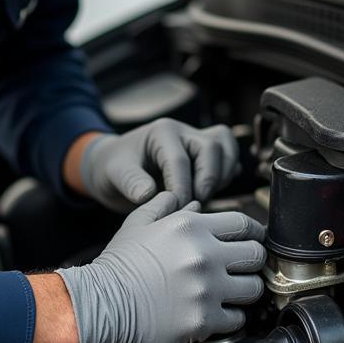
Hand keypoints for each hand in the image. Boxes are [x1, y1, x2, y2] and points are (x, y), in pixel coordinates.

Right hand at [56, 191, 265, 342]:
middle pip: (256, 254)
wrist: (101, 304)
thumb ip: (165, 207)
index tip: (251, 241)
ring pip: (253, 288)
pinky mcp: (204, 321)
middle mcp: (203, 255)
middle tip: (240, 269)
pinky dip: (231, 318)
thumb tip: (190, 202)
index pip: (243, 224)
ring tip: (229, 293)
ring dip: (244, 291)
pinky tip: (215, 313)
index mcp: (190, 227)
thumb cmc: (118, 265)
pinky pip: (238, 319)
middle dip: (251, 261)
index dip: (252, 232)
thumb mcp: (137, 224)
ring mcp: (206, 289)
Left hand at [80, 119, 238, 210]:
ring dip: (221, 176)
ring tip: (202, 198)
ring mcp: (197, 140)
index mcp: (162, 131)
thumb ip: (130, 182)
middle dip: (207, 180)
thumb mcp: (113, 173)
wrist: (115, 166)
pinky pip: (229, 157)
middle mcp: (183, 131)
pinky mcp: (206, 154)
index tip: (176, 211)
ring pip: (226, 149)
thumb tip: (148, 194)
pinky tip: (210, 193)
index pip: (180, 160)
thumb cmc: (114, 168)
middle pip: (212, 148)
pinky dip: (226, 175)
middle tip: (192, 205)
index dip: (181, 189)